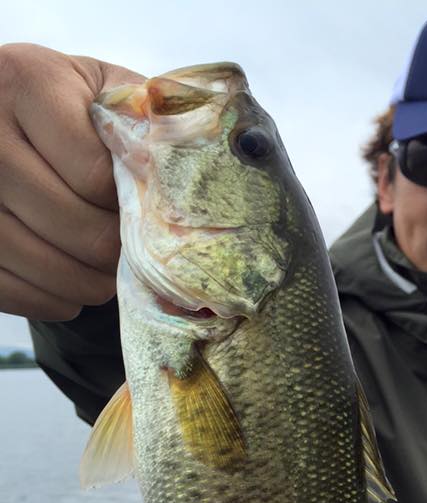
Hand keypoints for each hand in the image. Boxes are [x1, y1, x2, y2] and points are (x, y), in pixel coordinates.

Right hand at [0, 43, 143, 321]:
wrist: (12, 120)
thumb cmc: (76, 112)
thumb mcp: (110, 95)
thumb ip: (150, 123)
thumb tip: (210, 174)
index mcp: (28, 80)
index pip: (95, 177)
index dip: (130, 207)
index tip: (143, 210)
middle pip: (74, 228)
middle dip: (116, 253)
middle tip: (133, 256)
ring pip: (43, 266)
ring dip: (89, 285)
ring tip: (106, 274)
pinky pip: (10, 289)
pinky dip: (50, 300)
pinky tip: (68, 284)